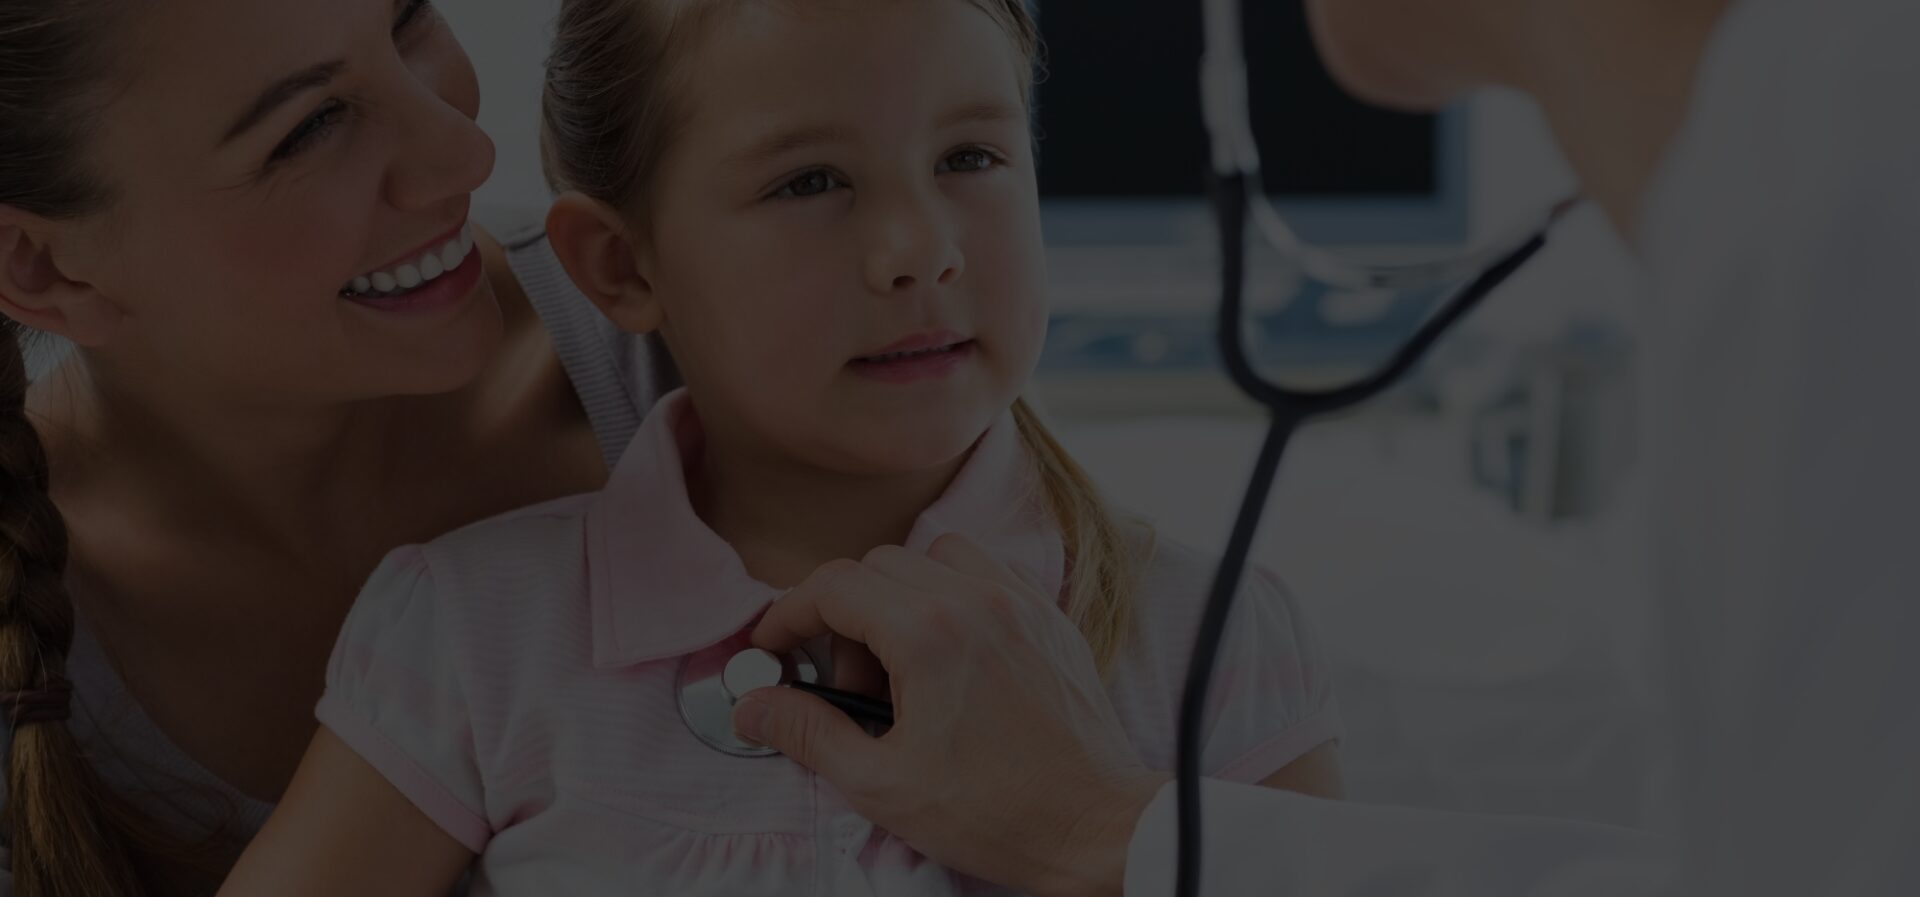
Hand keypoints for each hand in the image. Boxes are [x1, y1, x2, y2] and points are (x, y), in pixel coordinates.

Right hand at [733, 534, 1169, 896]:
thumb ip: (808, 734)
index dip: (788, 615)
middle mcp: (975, 598)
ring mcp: (1019, 602)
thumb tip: (754, 706)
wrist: (1095, 827)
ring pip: (933, 558)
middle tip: (848, 691)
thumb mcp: (881, 785)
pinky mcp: (1048, 617)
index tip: (774, 650)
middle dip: (843, 618)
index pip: (833, 586)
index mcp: (928, 633)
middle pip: (877, 566)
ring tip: (902, 671)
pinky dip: (953, 598)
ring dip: (900, 598)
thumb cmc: (998, 813)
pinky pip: (985, 573)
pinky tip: (951, 660)